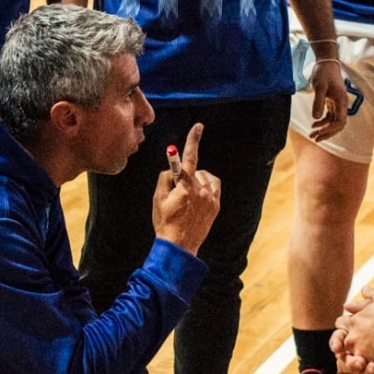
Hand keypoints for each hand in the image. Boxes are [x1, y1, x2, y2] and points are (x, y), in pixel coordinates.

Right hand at [152, 123, 220, 254]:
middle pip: (195, 170)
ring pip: (205, 178)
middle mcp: (201, 191)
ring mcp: (211, 199)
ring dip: (197, 180)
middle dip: (186, 174)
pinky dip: (206, 187)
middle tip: (178, 189)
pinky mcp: (216, 206)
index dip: (193, 141)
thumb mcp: (158, 198)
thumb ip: (165, 178)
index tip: (198, 127)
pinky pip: (213, 187)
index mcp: (185, 187)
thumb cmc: (165, 222)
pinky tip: (198, 196)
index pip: (189, 158)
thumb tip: (172, 168)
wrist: (179, 246)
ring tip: (187, 195)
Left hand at [307, 61, 349, 141]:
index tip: (319, 132)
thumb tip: (316, 118)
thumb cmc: (323, 72)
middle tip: (315, 139)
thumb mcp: (319, 86)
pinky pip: (329, 117)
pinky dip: (322, 122)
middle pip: (338, 125)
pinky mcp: (332, 102)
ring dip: (324, 129)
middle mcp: (341, 104)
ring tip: (312, 135)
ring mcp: (337, 104)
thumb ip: (318, 102)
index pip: (340, 121)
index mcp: (341, 101)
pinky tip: (314, 125)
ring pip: (333, 122)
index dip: (331, 129)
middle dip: (327, 133)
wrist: (326, 62)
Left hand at [333, 287, 373, 373]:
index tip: (353, 329)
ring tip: (370, 358)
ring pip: (350, 358)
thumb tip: (363, 288)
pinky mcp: (366, 365)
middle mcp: (351, 337)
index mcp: (354, 322)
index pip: (340, 324)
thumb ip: (372, 294)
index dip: (345, 326)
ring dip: (358, 357)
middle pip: (341, 342)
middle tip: (360, 346)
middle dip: (348, 343)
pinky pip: (360, 370)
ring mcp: (357, 352)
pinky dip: (367, 370)